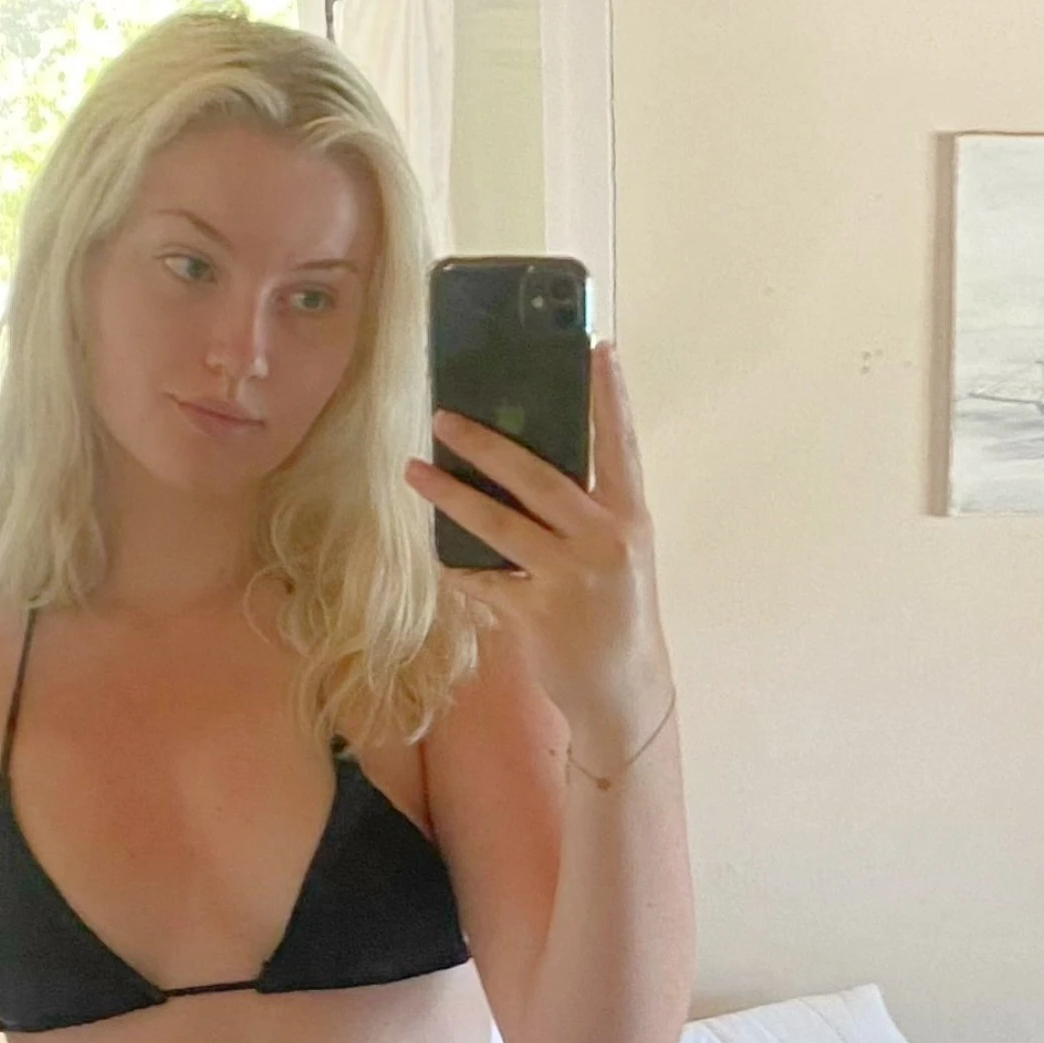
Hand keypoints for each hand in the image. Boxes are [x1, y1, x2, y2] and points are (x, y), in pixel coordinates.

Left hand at [404, 341, 672, 761]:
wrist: (625, 691)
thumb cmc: (616, 616)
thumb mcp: (618, 556)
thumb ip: (587, 514)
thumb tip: (524, 469)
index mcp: (629, 518)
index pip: (620, 446)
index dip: (611, 398)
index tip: (598, 350)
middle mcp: (604, 540)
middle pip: (538, 477)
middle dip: (486, 445)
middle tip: (445, 417)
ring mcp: (570, 577)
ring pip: (499, 524)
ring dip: (450, 496)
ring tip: (414, 471)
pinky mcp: (538, 613)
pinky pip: (485, 579)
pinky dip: (459, 568)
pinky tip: (437, 556)